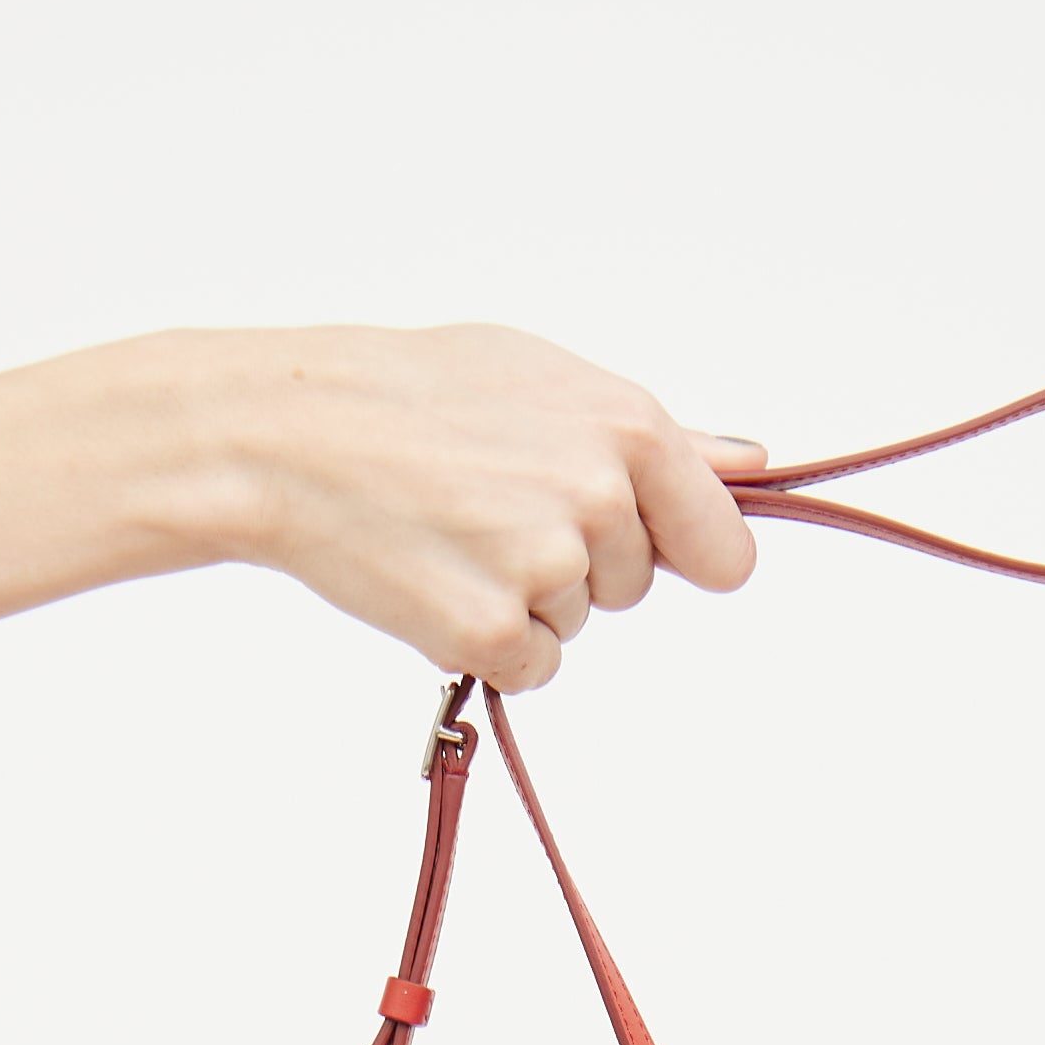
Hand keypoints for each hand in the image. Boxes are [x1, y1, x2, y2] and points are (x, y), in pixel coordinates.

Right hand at [209, 324, 762, 691]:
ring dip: (523, 596)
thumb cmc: (412, 395)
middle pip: (633, 584)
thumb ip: (656, 438)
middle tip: (491, 505)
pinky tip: (437, 578)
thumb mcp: (543, 379)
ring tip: (453, 530)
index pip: (722, 548)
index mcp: (627, 431)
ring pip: (575, 622)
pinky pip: (529, 665)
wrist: (295, 436)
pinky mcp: (493, 632)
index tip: (643, 543)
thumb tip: (749, 464)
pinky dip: (488, 642)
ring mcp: (547, 571)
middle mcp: (600, 500)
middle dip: (577, 560)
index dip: (680, 551)